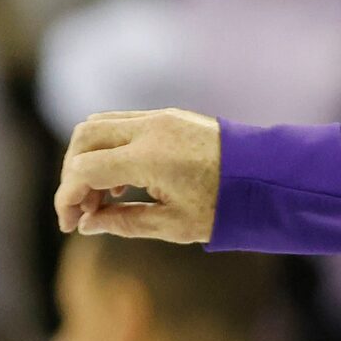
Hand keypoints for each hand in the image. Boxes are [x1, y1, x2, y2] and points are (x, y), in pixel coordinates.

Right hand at [54, 108, 222, 242]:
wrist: (272, 177)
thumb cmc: (228, 206)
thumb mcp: (175, 225)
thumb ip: (124, 223)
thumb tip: (88, 223)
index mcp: (150, 156)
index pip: (85, 168)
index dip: (67, 197)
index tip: (70, 224)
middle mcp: (151, 128)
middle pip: (83, 138)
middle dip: (72, 174)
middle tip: (82, 211)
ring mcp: (161, 117)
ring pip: (99, 125)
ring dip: (89, 158)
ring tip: (103, 199)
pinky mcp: (170, 115)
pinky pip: (122, 124)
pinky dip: (110, 149)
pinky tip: (124, 182)